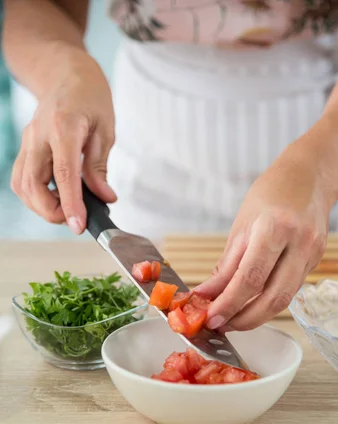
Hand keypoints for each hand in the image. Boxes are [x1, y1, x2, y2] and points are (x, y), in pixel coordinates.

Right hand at [11, 50, 115, 233]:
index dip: (70, 204)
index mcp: (63, 127)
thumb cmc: (89, 96)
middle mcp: (38, 135)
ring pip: (22, 185)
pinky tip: (55, 197)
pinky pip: (21, 179)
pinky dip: (35, 196)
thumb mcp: (106, 129)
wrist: (64, 73)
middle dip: (52, 211)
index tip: (78, 226)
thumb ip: (100, 166)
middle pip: (34, 184)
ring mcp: (27, 142)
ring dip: (42, 206)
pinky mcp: (25, 149)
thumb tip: (105, 198)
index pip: (63, 174)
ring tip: (67, 208)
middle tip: (76, 218)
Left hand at [196, 148, 333, 330]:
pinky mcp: (316, 262)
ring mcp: (312, 255)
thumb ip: (226, 265)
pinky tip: (251, 305)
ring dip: (256, 317)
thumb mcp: (242, 225)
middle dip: (244, 320)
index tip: (210, 318)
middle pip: (273, 298)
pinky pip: (290, 290)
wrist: (311, 177)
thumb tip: (206, 295)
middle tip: (220, 326)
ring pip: (284, 300)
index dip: (229, 304)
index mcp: (275, 228)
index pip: (250, 278)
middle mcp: (299, 243)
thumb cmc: (271, 193)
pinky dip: (268, 302)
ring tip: (232, 321)